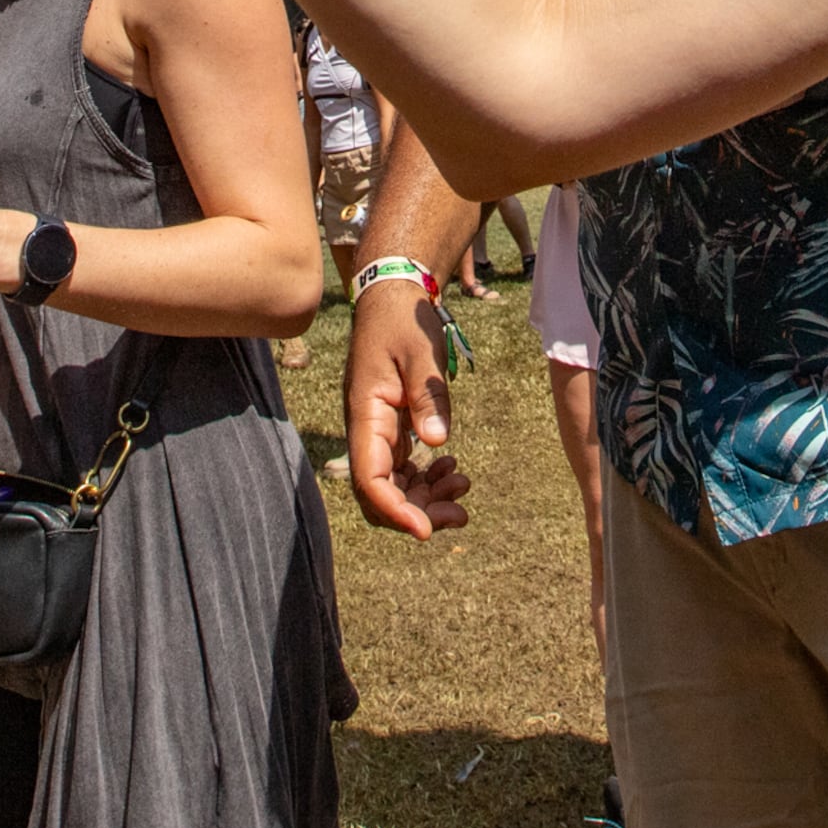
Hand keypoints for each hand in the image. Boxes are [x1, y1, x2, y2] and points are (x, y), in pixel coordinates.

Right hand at [344, 281, 470, 539]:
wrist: (392, 298)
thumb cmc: (404, 322)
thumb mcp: (422, 352)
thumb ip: (429, 396)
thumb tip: (437, 443)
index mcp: (364, 414)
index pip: (370, 479)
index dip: (395, 510)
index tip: (425, 530)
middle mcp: (364, 429)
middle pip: (380, 492)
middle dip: (417, 512)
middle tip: (460, 514)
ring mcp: (376, 431)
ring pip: (392, 485)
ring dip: (425, 497)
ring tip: (463, 487)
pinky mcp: (389, 429)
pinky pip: (402, 468)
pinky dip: (426, 477)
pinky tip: (452, 470)